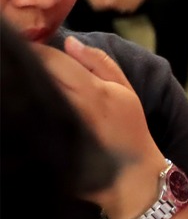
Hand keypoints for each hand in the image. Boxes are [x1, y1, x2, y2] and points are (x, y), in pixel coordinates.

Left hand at [34, 37, 164, 218]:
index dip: (35, 50)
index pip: (51, 59)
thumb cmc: (131, 130)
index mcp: (93, 91)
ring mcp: (59, 127)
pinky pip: (31, 118)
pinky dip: (28, 108)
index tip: (30, 46)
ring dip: (25, 87)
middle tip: (22, 62)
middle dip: (28, 66)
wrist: (133, 177)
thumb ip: (100, 62)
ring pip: (30, 96)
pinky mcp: (50, 144)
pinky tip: (31, 107)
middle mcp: (74, 107)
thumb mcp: (126, 91)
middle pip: (37, 75)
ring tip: (26, 85)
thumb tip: (68, 41)